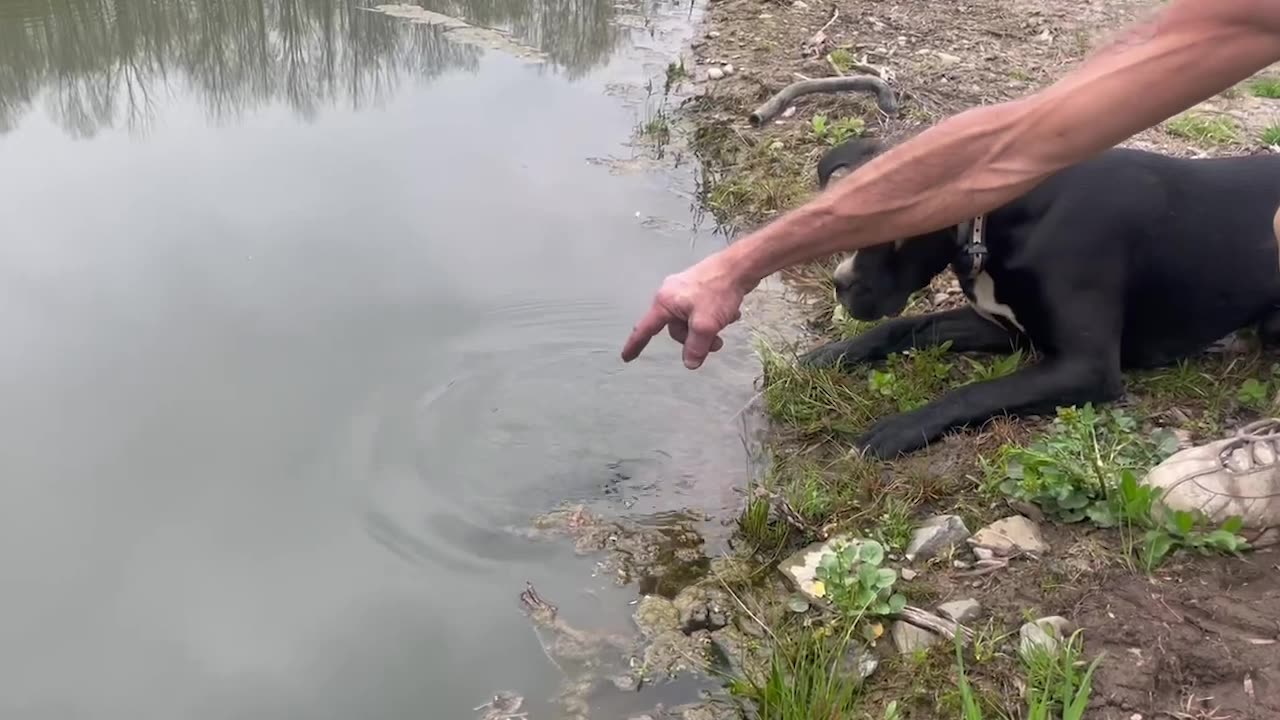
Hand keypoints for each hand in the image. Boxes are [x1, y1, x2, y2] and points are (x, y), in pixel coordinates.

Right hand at [621, 254, 752, 368]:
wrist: (739, 266)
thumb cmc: (718, 292)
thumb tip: (690, 363)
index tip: (626, 357)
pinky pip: (700, 310)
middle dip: (695, 339)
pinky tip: (729, 313)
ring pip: (690, 321)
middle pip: (676, 329)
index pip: (645, 328)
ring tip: (725, 324)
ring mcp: (684, 290)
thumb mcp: (705, 325)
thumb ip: (696, 347)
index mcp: (664, 302)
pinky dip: (713, 316)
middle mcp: (669, 294)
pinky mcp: (698, 287)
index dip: (636, 344)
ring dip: (707, 329)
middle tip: (716, 343)